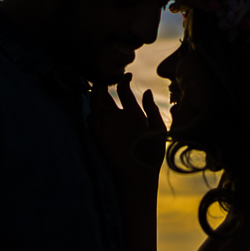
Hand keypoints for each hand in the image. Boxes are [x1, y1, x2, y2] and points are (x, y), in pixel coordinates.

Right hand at [88, 73, 166, 194]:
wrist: (142, 175)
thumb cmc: (153, 154)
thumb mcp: (157, 129)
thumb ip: (151, 110)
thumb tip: (146, 91)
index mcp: (134, 113)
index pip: (123, 92)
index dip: (122, 81)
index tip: (126, 74)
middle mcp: (118, 118)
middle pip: (106, 96)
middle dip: (103, 85)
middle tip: (105, 75)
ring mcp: (108, 126)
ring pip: (96, 105)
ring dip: (96, 95)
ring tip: (99, 85)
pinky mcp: (100, 136)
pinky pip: (92, 121)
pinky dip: (93, 113)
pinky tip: (101, 108)